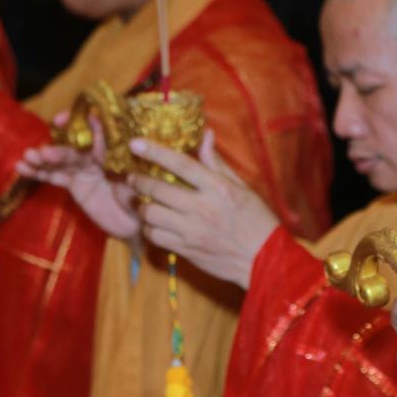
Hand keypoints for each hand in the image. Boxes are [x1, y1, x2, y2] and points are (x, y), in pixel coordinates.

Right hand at [18, 119, 141, 240]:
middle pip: (73, 147)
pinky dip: (39, 172)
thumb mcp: (140, 175)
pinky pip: (55, 176)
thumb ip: (128, 157)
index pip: (94, 128)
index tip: (61, 121)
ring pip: (61, 161)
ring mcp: (84, 170)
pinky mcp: (75, 185)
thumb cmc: (147, 195)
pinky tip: (22, 168)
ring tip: (26, 157)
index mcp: (115, 147)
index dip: (77, 122)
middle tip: (41, 152)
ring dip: (42, 158)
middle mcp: (97, 154)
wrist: (141, 223)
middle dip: (56, 148)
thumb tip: (122, 141)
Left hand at [126, 133, 276, 288]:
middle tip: (133, 178)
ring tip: (143, 202)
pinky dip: (149, 228)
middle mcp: (202, 208)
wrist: (263, 260)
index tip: (135, 143)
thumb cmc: (256, 220)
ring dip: (142, 206)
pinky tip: (154, 224)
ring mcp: (192, 231)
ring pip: (151, 214)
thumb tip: (206, 135)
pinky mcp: (186, 249)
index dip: (155, 152)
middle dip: (139, 181)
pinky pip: (155, 237)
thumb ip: (218, 163)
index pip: (181, 164)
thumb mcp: (242, 187)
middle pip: (157, 189)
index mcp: (217, 188)